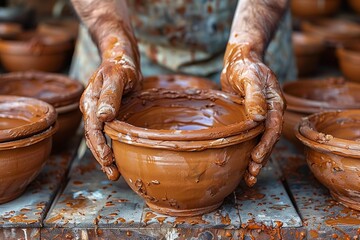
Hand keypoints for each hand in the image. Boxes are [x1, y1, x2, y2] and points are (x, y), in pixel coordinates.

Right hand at [80, 56, 140, 180]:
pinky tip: (115, 160)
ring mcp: (98, 113)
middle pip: (93, 138)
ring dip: (104, 158)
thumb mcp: (117, 76)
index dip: (100, 145)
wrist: (121, 59)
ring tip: (114, 174)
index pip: (93, 128)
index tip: (108, 159)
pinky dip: (109, 148)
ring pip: (98, 140)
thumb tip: (104, 117)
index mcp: (90, 101)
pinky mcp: (107, 116)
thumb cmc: (121, 65)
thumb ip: (111, 95)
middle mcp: (91, 109)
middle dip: (101, 158)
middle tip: (113, 174)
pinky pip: (105, 135)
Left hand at [221, 44, 284, 186]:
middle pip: (269, 141)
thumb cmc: (245, 66)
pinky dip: (248, 151)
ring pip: (260, 142)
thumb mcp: (249, 78)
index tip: (255, 159)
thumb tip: (259, 118)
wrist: (239, 61)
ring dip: (256, 160)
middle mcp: (271, 113)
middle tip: (251, 175)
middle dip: (261, 159)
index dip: (265, 146)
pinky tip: (242, 165)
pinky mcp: (249, 119)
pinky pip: (251, 138)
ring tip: (248, 178)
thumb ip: (255, 97)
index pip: (273, 129)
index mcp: (275, 104)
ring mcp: (261, 117)